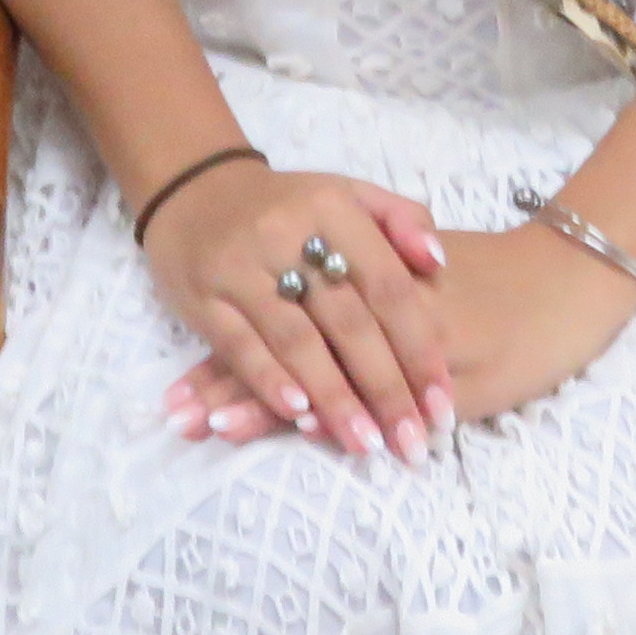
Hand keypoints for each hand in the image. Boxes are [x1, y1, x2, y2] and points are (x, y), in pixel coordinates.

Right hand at [140, 162, 453, 459]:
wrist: (194, 190)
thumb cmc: (289, 205)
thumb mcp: (349, 193)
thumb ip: (402, 220)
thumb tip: (437, 263)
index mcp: (334, 207)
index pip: (387, 286)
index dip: (417, 346)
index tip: (441, 399)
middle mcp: (287, 235)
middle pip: (348, 323)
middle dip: (385, 389)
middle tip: (411, 442)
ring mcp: (241, 268)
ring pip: (298, 343)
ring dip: (334, 400)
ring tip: (365, 444)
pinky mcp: (204, 298)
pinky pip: (241, 348)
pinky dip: (272, 384)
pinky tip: (300, 417)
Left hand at [165, 218, 635, 447]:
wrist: (569, 281)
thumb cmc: (496, 281)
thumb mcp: (426, 270)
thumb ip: (370, 284)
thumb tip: (320, 309)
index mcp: (363, 272)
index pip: (280, 313)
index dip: (231, 344)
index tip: (179, 378)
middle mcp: (374, 303)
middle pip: (287, 343)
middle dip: (227, 380)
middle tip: (172, 413)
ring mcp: (406, 338)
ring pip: (322, 370)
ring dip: (261, 402)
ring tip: (203, 427)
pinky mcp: (444, 371)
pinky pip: (378, 393)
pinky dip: (335, 411)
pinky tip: (303, 432)